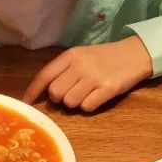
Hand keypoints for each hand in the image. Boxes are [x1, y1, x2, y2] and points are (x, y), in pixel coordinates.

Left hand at [23, 36, 152, 111]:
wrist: (134, 54)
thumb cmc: (104, 57)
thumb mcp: (81, 56)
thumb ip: (64, 69)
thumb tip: (45, 90)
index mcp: (70, 56)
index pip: (45, 75)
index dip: (33, 91)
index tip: (26, 103)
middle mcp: (79, 66)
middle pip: (56, 93)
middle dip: (59, 99)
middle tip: (70, 95)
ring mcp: (94, 77)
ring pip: (70, 102)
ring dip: (75, 103)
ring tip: (85, 94)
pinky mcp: (107, 89)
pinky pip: (87, 107)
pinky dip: (89, 107)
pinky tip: (96, 97)